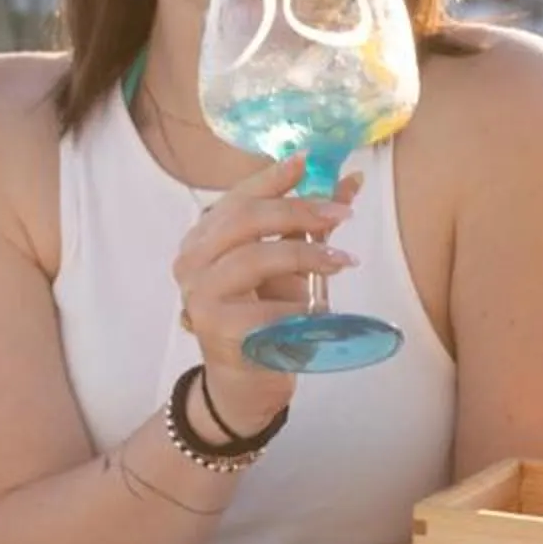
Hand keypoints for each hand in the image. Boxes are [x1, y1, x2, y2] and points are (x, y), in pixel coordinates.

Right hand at [172, 153, 360, 425]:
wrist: (247, 382)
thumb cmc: (267, 318)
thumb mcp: (290, 265)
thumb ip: (311, 224)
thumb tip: (350, 181)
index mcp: (204, 239)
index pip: (237, 197)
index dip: (272, 178)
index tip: (308, 161)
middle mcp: (192, 262)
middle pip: (244, 220)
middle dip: (298, 211)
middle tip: (342, 216)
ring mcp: (201, 297)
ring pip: (254, 260)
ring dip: (306, 255)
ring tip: (344, 262)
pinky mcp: (219, 332)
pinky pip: (268, 310)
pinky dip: (300, 307)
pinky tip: (319, 312)